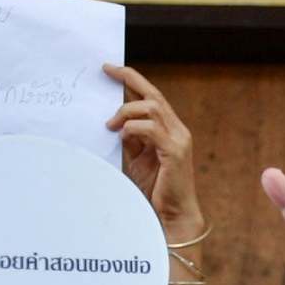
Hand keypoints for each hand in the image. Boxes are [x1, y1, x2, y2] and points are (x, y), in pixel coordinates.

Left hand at [105, 66, 203, 238]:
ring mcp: (179, 140)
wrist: (173, 215)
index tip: (110, 69)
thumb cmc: (156, 189)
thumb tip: (116, 122)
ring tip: (111, 124)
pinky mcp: (175, 152)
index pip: (152, 97)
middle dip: (129, 79)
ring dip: (126, 111)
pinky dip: (132, 128)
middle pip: (153, 94)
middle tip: (105, 71)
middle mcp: (178, 130)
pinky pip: (150, 129)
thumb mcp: (137, 158)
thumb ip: (131, 138)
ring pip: (151, 108)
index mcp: (171, 130)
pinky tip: (122, 136)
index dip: (132, 80)